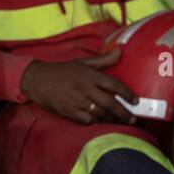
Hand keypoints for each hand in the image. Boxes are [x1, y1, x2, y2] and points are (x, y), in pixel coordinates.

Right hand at [20, 52, 138, 125]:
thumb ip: (103, 60)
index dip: (127, 94)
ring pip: (100, 113)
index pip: (114, 85)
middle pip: (110, 103)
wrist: (37, 79)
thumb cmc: (62, 71)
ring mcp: (76, 101)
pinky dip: (96, 122)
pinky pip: (87, 120)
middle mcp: (84, 88)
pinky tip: (102, 121)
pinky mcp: (68, 112)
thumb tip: (120, 51)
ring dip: (112, 119)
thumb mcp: (82, 63)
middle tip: (133, 118)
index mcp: (89, 75)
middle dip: (124, 112)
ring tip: (121, 121)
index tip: (136, 101)